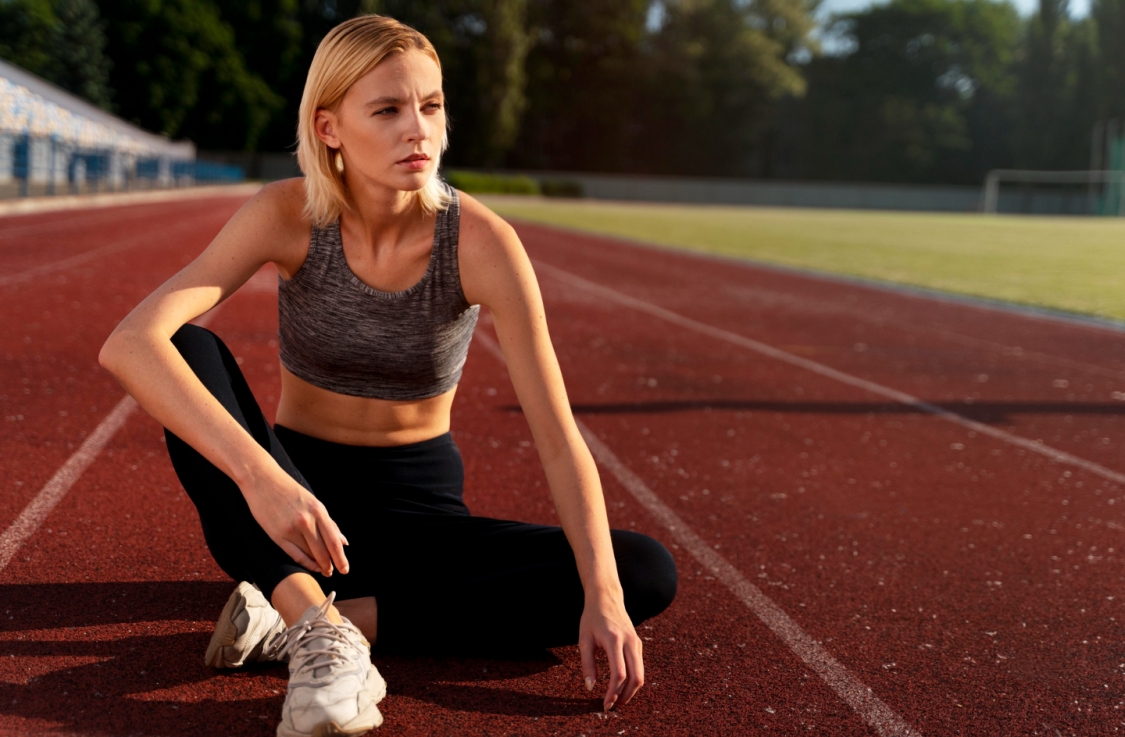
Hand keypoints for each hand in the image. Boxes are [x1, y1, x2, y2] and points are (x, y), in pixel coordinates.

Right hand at [240, 463, 348, 577]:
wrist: (262, 480)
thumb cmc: (290, 490)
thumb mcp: (313, 502)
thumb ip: (329, 523)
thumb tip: (343, 541)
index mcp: (318, 510)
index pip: (334, 541)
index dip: (340, 558)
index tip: (345, 569)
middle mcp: (306, 521)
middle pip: (323, 551)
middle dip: (331, 565)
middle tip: (334, 572)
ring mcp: (291, 529)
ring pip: (310, 554)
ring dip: (318, 565)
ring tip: (324, 570)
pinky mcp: (277, 535)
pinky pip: (294, 554)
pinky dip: (305, 563)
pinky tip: (310, 566)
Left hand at [578, 591, 643, 710]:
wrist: (606, 597)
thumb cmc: (592, 618)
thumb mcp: (584, 640)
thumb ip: (587, 664)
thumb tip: (590, 687)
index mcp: (614, 640)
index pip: (618, 673)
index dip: (613, 693)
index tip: (605, 704)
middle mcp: (629, 642)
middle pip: (636, 677)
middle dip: (625, 696)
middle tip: (612, 706)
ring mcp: (636, 643)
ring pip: (640, 674)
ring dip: (631, 690)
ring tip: (617, 699)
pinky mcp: (638, 644)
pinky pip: (639, 667)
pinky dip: (632, 680)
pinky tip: (621, 686)